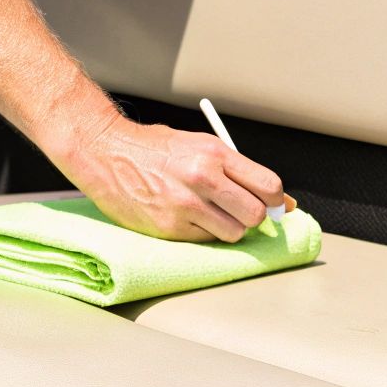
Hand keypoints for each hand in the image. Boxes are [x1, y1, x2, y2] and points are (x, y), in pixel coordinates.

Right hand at [60, 116, 286, 241]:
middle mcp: (203, 178)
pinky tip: (186, 216)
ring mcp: (185, 205)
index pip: (268, 185)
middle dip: (254, 217)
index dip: (275, 200)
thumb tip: (279, 200)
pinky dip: (203, 233)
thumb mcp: (200, 146)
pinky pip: (205, 240)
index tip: (271, 204)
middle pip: (255, 215)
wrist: (106, 153)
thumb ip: (237, 170)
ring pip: (233, 233)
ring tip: (210, 213)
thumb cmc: (154, 149)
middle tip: (241, 212)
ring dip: (228, 228)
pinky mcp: (169, 227)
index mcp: (215, 153)